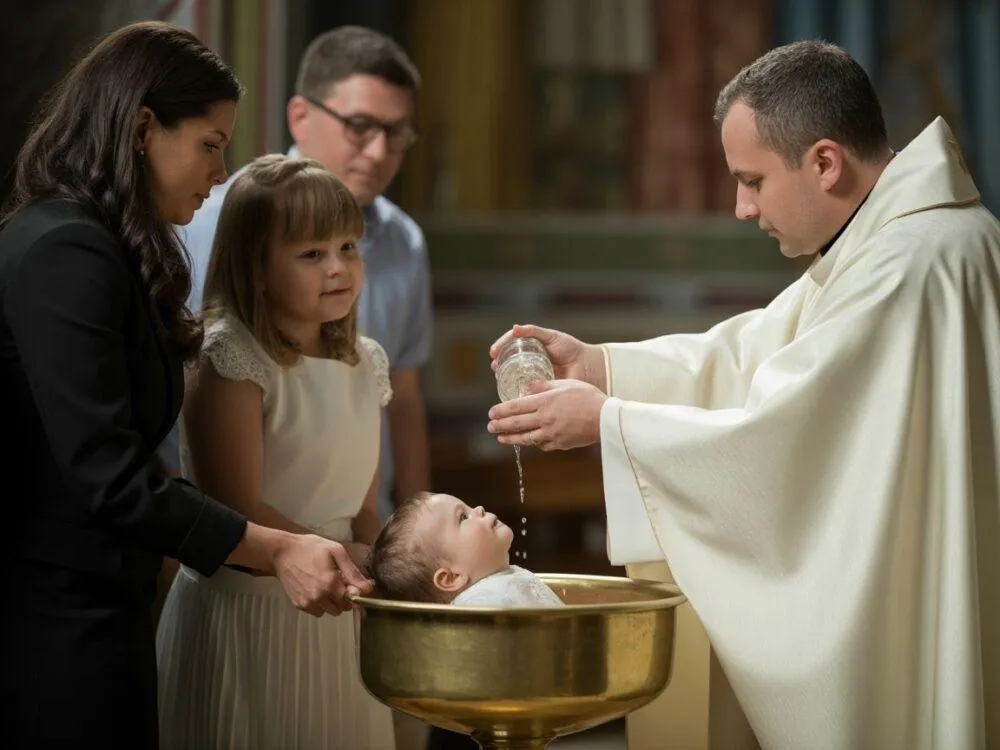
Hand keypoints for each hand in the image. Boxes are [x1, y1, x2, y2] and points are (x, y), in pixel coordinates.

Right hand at [272, 534, 373, 616]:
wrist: (282, 553)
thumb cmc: (310, 548)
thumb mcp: (336, 551)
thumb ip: (352, 571)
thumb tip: (367, 588)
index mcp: (330, 584)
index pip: (352, 600)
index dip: (354, 592)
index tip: (350, 583)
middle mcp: (319, 597)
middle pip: (342, 609)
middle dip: (343, 598)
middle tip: (337, 582)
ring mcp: (308, 603)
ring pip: (329, 612)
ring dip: (332, 602)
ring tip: (325, 584)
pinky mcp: (299, 605)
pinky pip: (317, 612)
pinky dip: (320, 604)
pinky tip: (315, 589)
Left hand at [487, 379, 606, 450]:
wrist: (606, 418)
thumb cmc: (587, 397)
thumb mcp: (565, 384)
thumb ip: (543, 386)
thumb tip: (526, 387)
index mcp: (544, 401)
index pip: (515, 407)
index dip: (501, 411)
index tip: (492, 413)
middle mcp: (544, 419)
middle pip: (516, 424)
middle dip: (500, 426)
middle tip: (490, 427)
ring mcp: (551, 433)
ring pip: (525, 438)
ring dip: (511, 438)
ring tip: (501, 438)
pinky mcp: (559, 444)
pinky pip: (542, 444)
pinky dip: (534, 442)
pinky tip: (529, 440)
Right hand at [490, 324, 606, 391]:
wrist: (587, 366)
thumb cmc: (571, 349)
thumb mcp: (552, 337)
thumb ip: (534, 332)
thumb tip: (515, 328)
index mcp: (533, 347)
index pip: (511, 346)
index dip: (500, 348)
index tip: (493, 353)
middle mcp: (531, 361)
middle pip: (509, 361)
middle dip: (499, 364)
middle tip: (495, 366)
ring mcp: (535, 374)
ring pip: (514, 375)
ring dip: (504, 376)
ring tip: (499, 376)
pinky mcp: (540, 388)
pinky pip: (525, 389)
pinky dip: (515, 390)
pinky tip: (509, 390)